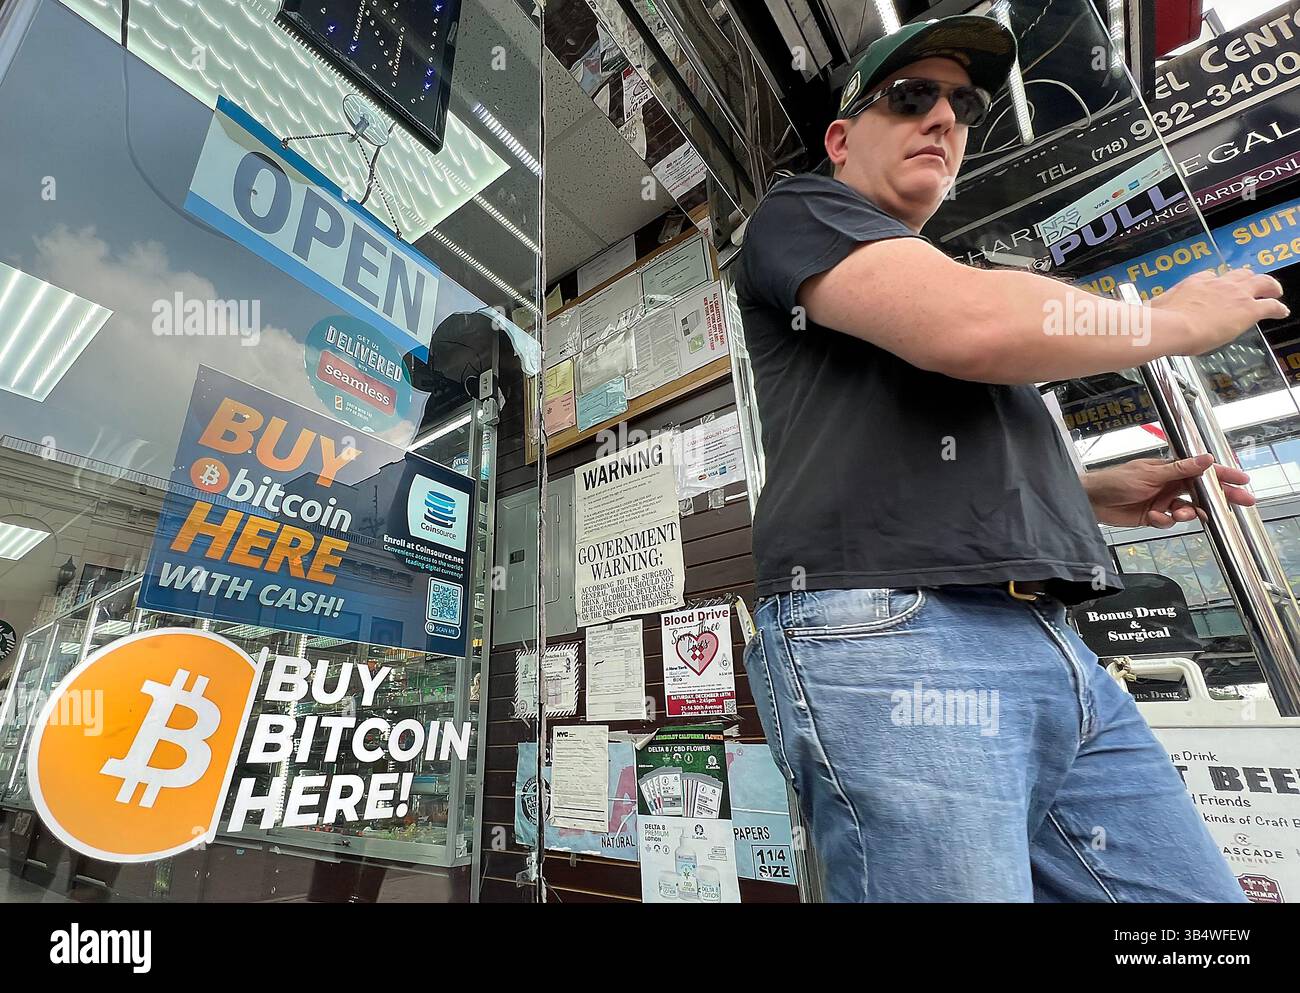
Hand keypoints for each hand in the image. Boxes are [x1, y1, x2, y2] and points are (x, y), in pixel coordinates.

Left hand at [1081, 453, 1254, 528]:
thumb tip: (1206, 459)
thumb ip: (1180, 469)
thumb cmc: (1116, 480)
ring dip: (1187, 512)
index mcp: (1170, 469)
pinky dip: (1165, 521)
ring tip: (1178, 513)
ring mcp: (1162, 501)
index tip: (1243, 480)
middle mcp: (1169, 484)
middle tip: (1241, 502)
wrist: (1092, 500)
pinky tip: (1154, 517)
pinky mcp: (1154, 516)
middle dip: (1220, 498)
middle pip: (1202, 492)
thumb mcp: (1150, 474)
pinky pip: (1169, 521)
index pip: (1203, 471)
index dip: (1224, 475)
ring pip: (1187, 509)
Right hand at [1151, 268, 1287, 352]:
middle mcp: (1217, 284)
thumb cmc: (1159, 321)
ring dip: (1269, 286)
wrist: (1172, 326)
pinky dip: (1278, 308)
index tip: (1218, 288)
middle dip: (1248, 278)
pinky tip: (1282, 311)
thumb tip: (1142, 315)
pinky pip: (1270, 305)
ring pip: (1260, 282)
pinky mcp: (1247, 309)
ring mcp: (1234, 295)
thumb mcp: (1153, 310)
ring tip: (1275, 291)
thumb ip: (1153, 310)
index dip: (1217, 283)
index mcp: (1195, 283)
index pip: (1210, 277)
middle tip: (1254, 284)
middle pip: (1239, 274)